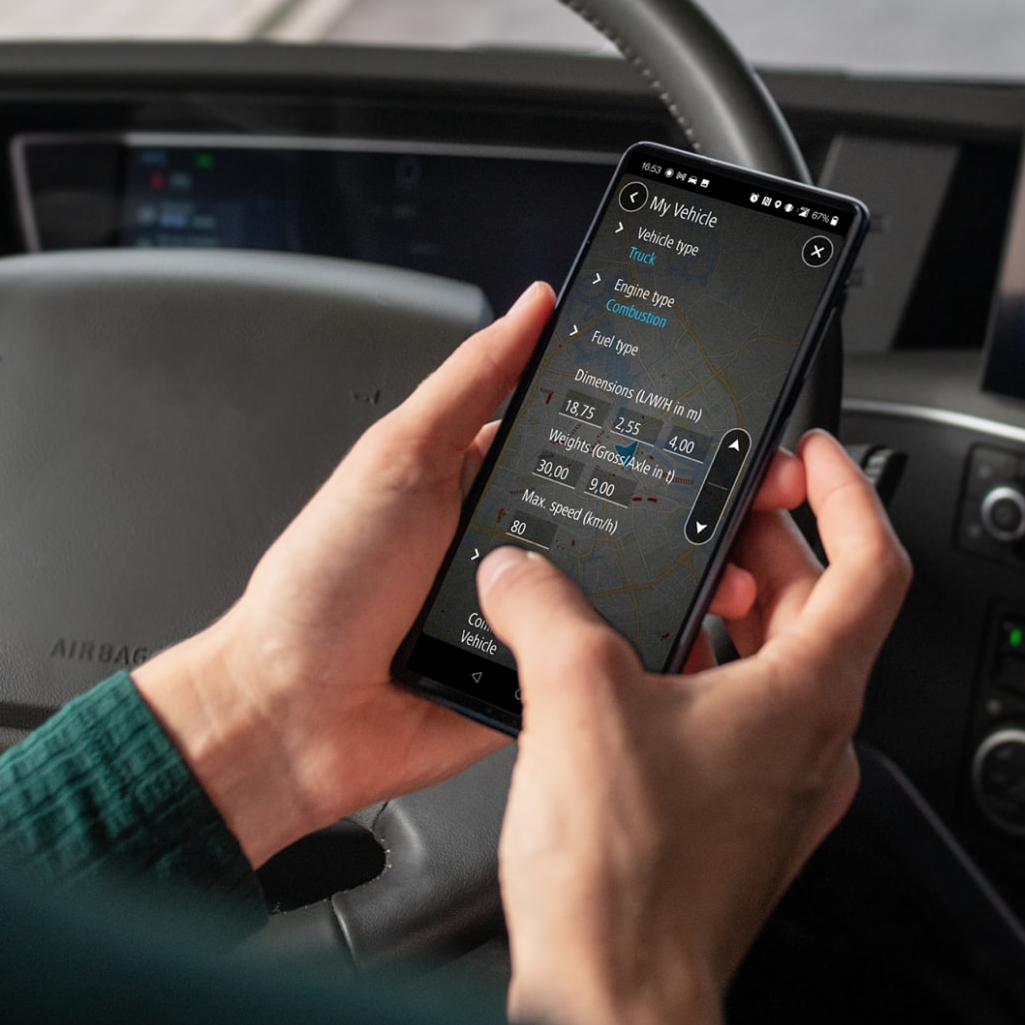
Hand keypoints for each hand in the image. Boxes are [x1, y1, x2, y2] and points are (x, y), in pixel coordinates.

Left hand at [127, 282, 803, 866]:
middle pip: (627, 520)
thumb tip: (533, 307)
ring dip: (675, 588)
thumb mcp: (397, 458)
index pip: (584, 441)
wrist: (292, 717)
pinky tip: (671, 641)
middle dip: (685, 515)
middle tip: (732, 503)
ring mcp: (532, 620)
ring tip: (723, 573)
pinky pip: (605, 666)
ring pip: (632, 596)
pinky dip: (635, 659)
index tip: (702, 422)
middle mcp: (516, 550)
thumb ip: (470, 380)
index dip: (643, 432)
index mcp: (484, 484)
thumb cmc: (321, 588)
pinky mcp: (540, 684)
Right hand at [479, 433, 910, 1024]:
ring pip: (774, 674)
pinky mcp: (738, 834)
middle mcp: (814, 744)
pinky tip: (624, 688)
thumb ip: (547, 608)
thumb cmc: (628, 882)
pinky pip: (735, 733)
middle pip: (817, 612)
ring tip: (658, 594)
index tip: (816, 455)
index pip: (874, 562)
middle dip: (762, 550)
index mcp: (810, 693)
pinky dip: (696, 688)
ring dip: (724, 621)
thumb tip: (522, 570)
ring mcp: (781, 794)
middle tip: (714, 511)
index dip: (848, 492)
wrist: (614, 999)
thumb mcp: (575, 698)